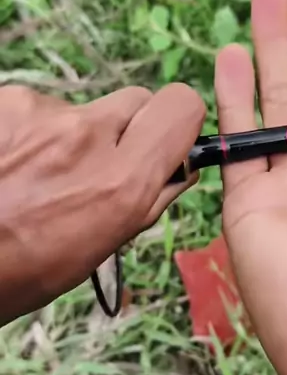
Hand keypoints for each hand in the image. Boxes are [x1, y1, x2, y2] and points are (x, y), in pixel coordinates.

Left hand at [0, 83, 203, 323]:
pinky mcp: (4, 100)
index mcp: (120, 184)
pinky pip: (32, 109)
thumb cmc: (17, 274)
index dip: (176, 123)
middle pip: (136, 100)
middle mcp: (85, 137)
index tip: (162, 143)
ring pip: (79, 110)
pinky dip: (23, 134)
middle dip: (125, 129)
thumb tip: (178, 166)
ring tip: (28, 178)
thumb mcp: (96, 251)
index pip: (181, 106)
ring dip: (65, 137)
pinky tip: (4, 165)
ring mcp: (37, 112)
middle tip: (90, 168)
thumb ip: (145, 199)